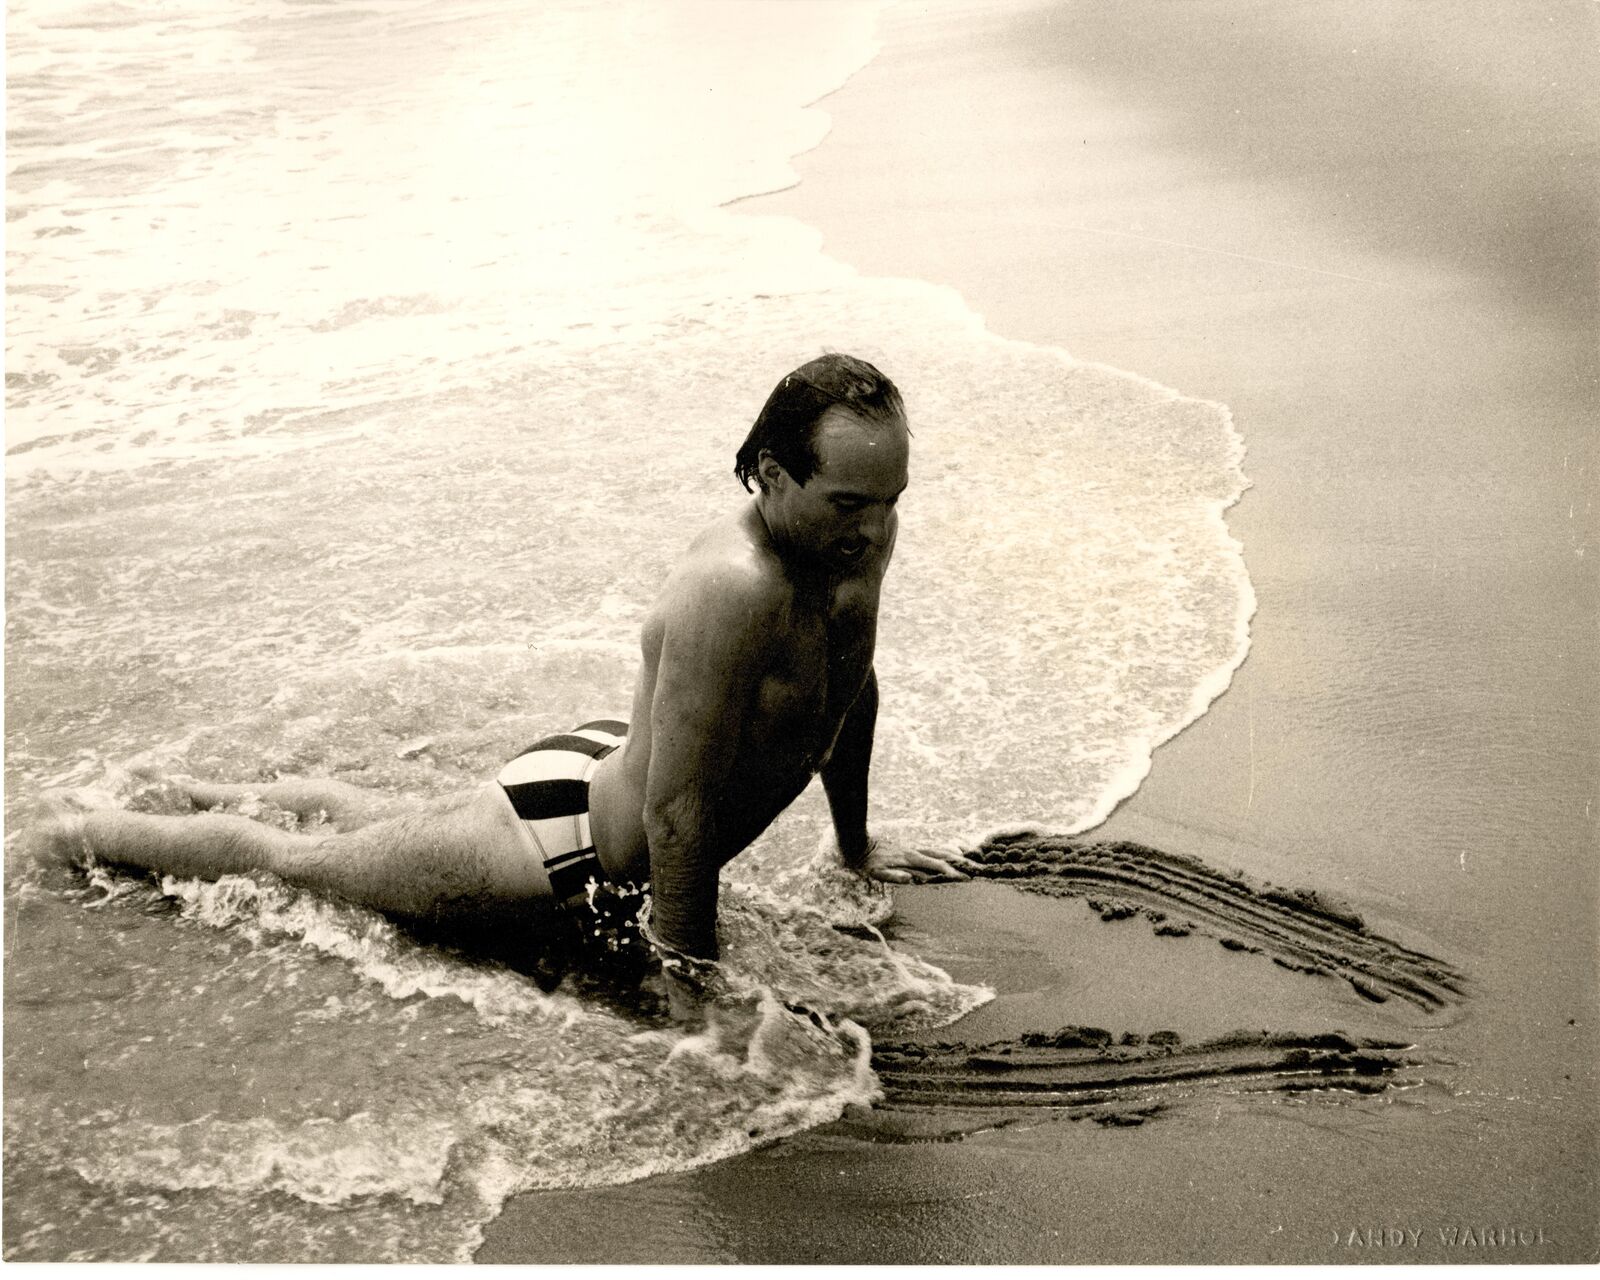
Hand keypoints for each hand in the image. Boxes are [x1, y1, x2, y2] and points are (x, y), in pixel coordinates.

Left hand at [855, 836, 981, 884]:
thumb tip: (910, 879)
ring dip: (954, 854)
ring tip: (970, 857)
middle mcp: (914, 852)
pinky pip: (932, 849)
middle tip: (976, 868)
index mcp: (909, 859)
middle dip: (960, 861)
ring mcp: (913, 850)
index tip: (964, 877)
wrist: (858, 843)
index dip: (950, 871)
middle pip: (942, 855)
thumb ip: (893, 876)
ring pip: (938, 850)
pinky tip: (950, 851)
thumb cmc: (867, 862)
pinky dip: (944, 850)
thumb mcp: (877, 872)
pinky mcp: (910, 849)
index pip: (934, 866)